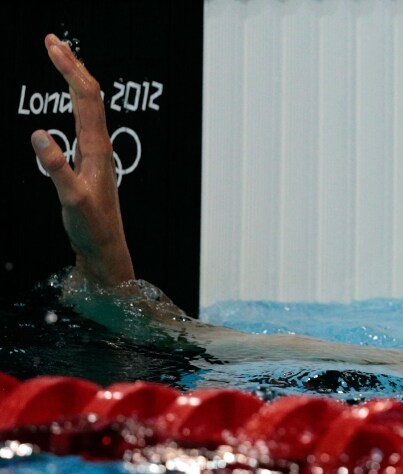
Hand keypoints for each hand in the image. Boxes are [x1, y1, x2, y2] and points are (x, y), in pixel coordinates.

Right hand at [31, 34, 133, 286]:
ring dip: (74, 79)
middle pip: (90, 94)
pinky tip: (68, 99)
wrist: (104, 246)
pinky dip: (74, 100)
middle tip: (52, 40)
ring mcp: (96, 151)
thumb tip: (38, 133)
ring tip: (59, 57)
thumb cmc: (91, 226)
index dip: (69, 69)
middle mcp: (99, 144)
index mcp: (96, 148)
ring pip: (88, 106)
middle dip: (71, 64)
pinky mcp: (90, 160)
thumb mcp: (71, 198)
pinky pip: (83, 120)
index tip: (52, 46)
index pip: (85, 98)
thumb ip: (56, 167)